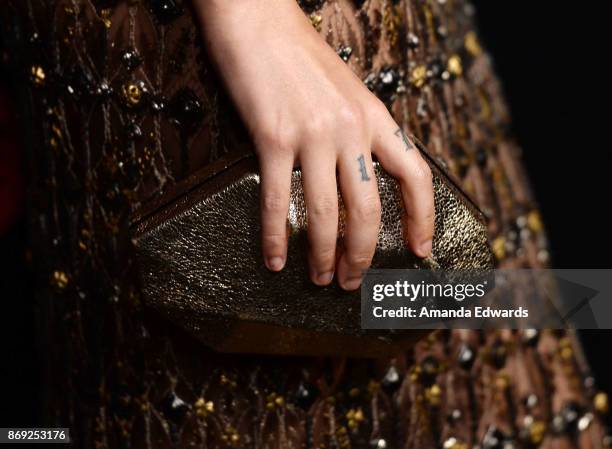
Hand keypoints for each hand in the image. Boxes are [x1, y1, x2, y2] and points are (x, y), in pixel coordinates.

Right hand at [195, 0, 433, 289]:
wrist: (258, 19)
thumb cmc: (300, 56)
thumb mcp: (348, 90)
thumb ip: (360, 130)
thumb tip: (361, 174)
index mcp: (375, 117)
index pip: (415, 176)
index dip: (422, 218)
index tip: (419, 249)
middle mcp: (352, 129)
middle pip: (368, 210)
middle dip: (362, 255)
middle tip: (353, 281)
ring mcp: (314, 134)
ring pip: (327, 214)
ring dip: (324, 256)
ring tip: (320, 279)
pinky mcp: (273, 137)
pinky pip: (279, 200)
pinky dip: (277, 236)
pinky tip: (275, 259)